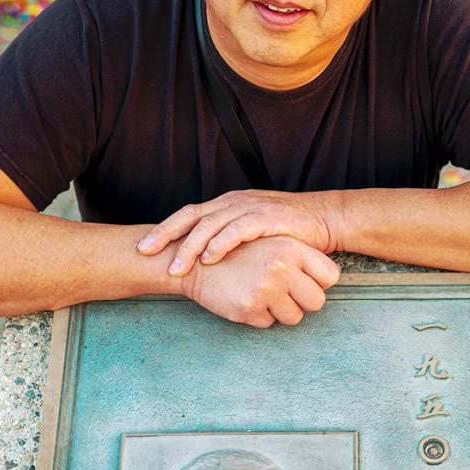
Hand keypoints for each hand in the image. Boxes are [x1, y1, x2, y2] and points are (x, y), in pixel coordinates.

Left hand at [137, 190, 342, 275]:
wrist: (325, 220)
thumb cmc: (288, 232)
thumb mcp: (253, 233)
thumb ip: (230, 240)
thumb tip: (204, 260)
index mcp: (227, 205)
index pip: (189, 214)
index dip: (164, 229)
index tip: (144, 248)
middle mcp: (234, 202)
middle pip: (191, 216)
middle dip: (166, 235)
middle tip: (146, 253)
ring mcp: (250, 207)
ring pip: (210, 224)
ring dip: (190, 247)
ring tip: (176, 267)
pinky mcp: (267, 217)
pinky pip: (238, 230)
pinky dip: (221, 244)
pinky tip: (209, 259)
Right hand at [175, 234, 340, 327]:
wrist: (193, 262)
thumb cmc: (237, 253)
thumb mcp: (269, 242)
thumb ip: (298, 256)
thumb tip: (327, 278)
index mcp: (290, 247)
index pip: (331, 275)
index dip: (319, 282)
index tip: (306, 282)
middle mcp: (281, 267)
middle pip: (317, 301)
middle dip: (302, 301)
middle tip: (285, 294)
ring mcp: (265, 289)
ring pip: (295, 317)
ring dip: (281, 311)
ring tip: (263, 294)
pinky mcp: (249, 308)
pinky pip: (269, 323)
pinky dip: (259, 315)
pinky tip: (246, 299)